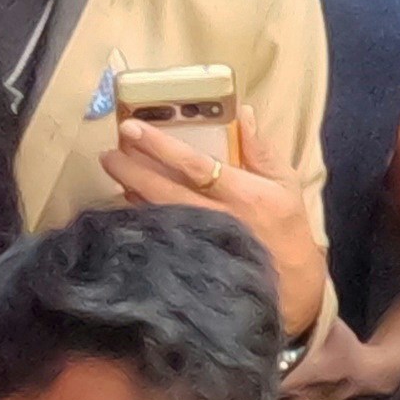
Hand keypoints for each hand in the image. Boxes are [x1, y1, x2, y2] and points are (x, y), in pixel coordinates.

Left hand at [105, 107, 327, 336]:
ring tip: (113, 170)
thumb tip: (242, 112)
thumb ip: (261, 149)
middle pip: (164, 191)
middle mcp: (218, 220)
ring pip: (157, 215)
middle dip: (132, 169)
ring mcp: (201, 245)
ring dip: (131, 192)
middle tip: (108, 152)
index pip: (194, 165)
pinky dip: (141, 219)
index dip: (160, 146)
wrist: (291, 286)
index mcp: (244, 195)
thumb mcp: (285, 184)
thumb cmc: (287, 228)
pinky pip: (159, 237)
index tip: (131, 128)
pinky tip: (127, 202)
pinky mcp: (190, 263)